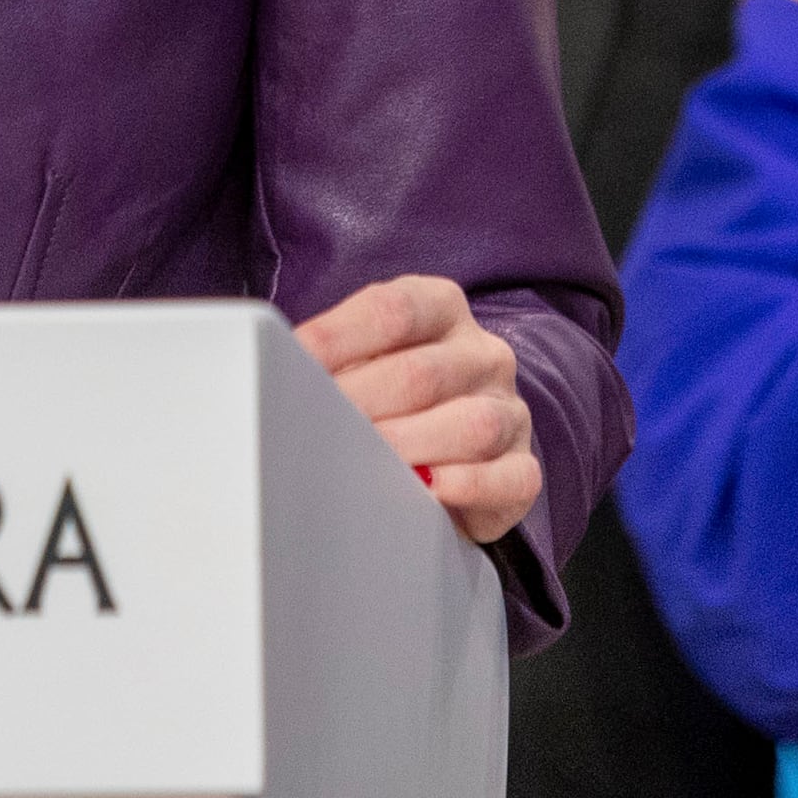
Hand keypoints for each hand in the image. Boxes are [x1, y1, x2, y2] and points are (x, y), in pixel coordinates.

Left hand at [296, 273, 537, 546]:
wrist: (446, 446)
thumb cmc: (386, 394)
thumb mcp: (360, 358)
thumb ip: (328, 356)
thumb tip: (273, 366)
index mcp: (441, 307)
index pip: (393, 308)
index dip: (338, 336)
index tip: (292, 362)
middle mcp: (483, 353)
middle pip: (423, 372)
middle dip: (362, 403)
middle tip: (315, 428)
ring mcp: (510, 409)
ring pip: (472, 424)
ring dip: (409, 445)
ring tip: (363, 462)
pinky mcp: (524, 467)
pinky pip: (510, 476)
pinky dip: (469, 485)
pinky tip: (431, 489)